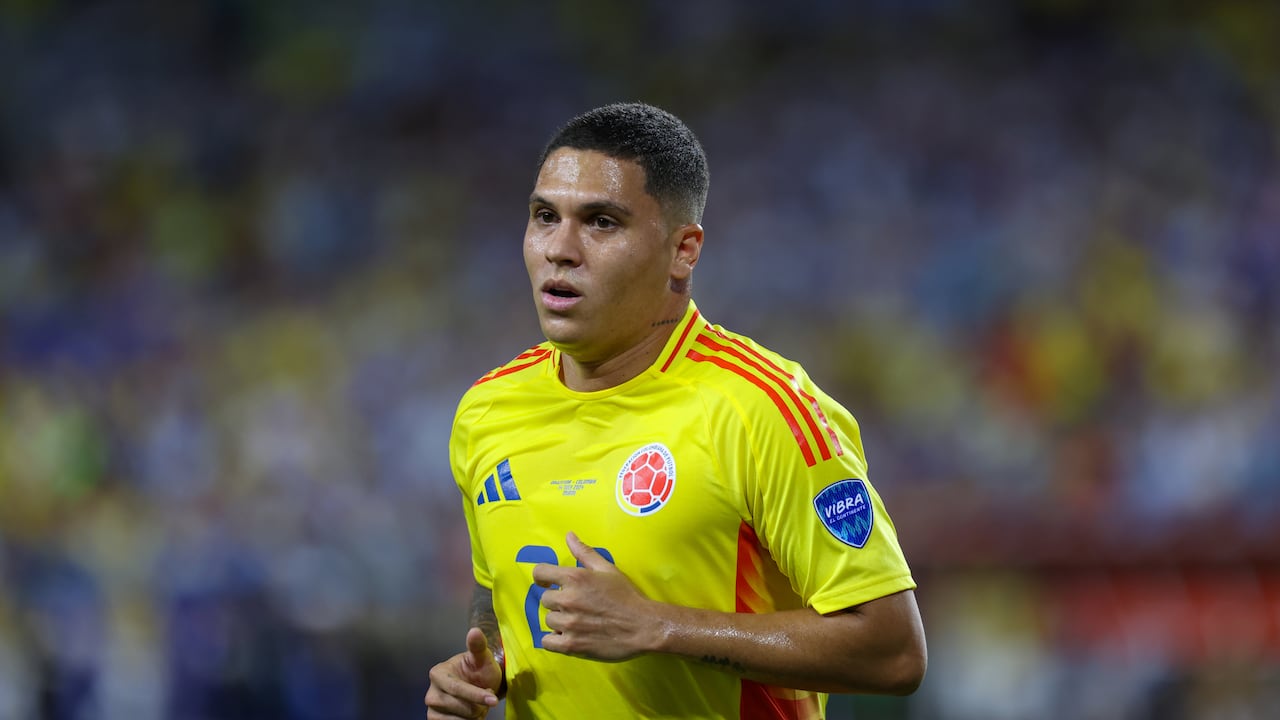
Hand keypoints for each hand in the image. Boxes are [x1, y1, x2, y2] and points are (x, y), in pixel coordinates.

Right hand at [425, 628, 502, 718]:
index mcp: (438, 673)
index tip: (493, 700)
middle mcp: (431, 692)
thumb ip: (478, 646)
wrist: (478, 686)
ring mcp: (432, 709)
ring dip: (475, 715)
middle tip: (485, 697)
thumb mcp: (482, 658)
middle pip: (460, 707)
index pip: (456, 688)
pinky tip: (471, 713)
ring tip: (478, 704)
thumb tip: (474, 631)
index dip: (476, 695)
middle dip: (479, 705)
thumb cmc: (479, 671)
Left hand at [533, 531, 659, 660]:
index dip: (542, 577)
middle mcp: (568, 599)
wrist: (642, 626)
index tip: (548, 583)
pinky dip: (555, 640)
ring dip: (560, 621)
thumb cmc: (626, 596)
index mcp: (575, 577)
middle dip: (558, 601)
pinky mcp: (571, 645)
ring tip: (578, 621)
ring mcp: (568, 624)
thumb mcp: (607, 569)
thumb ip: (584, 552)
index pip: (540, 572)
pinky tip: (569, 636)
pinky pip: (547, 642)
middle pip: (546, 599)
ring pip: (549, 620)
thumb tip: (569, 535)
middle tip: (576, 605)